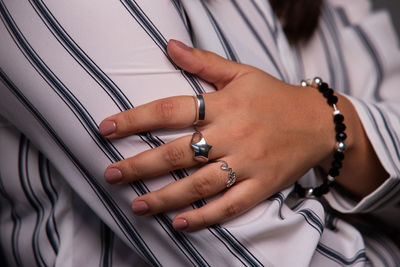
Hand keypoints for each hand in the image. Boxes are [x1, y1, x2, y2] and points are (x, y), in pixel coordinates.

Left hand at [99, 39, 364, 230]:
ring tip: (135, 205)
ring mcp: (248, 163)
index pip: (171, 110)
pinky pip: (231, 205)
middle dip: (141, 165)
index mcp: (224, 105)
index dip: (136, 119)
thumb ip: (203, 62)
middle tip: (110, 174)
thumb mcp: (241, 73)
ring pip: (201, 184)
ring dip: (165, 197)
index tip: (106, 129)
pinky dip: (205, 217)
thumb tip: (169, 45)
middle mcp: (233, 134)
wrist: (319, 123)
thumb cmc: (275, 97)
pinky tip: (179, 224)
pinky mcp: (262, 185)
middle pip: (179, 153)